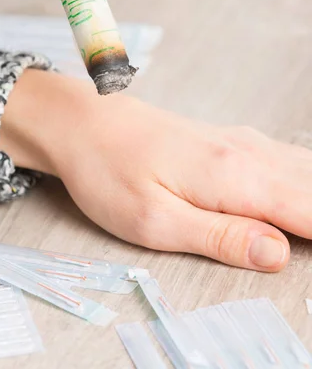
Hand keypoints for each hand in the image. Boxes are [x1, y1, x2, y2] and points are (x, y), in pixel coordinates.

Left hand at [0, 69, 311, 272]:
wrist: (86, 122)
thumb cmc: (109, 173)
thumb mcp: (155, 221)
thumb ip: (221, 238)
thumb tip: (279, 254)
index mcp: (235, 176)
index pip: (310, 211)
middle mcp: (248, 153)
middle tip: (304, 248)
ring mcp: (242, 142)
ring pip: (305, 172)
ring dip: (309, 203)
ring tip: (299, 231)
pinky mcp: (231, 142)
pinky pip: (286, 161)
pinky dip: (302, 185)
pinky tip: (296, 199)